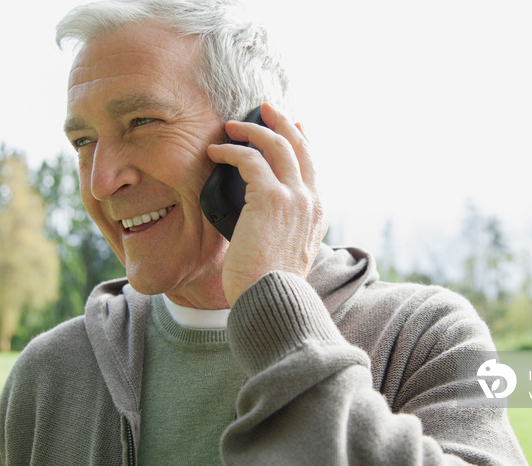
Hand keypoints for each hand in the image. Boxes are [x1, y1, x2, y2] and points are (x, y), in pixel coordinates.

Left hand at [206, 103, 326, 305]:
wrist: (271, 299)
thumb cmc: (270, 282)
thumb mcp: (286, 250)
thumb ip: (283, 226)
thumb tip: (261, 214)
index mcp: (316, 212)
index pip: (311, 164)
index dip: (302, 140)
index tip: (293, 125)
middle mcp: (310, 200)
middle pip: (299, 146)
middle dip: (281, 121)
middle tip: (265, 108)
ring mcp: (294, 197)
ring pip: (276, 146)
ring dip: (252, 130)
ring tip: (231, 126)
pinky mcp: (270, 198)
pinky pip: (250, 160)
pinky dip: (231, 151)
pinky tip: (216, 152)